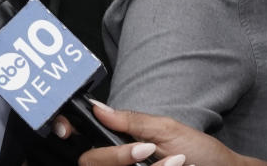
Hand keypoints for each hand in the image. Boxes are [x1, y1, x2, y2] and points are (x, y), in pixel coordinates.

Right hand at [54, 103, 264, 165]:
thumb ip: (129, 121)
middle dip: (117, 157)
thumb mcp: (164, 129)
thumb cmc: (200, 153)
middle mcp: (121, 165)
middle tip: (147, 150)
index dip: (68, 134)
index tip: (66, 130)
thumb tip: (96, 106)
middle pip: (91, 162)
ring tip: (177, 163)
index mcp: (122, 146)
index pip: (86, 145)